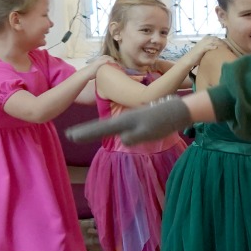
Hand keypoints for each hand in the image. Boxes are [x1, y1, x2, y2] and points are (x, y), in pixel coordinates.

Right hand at [65, 96, 189, 146]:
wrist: (180, 110)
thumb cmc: (165, 122)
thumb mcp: (147, 133)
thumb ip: (132, 138)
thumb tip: (122, 139)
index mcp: (125, 121)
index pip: (101, 129)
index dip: (85, 133)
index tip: (70, 136)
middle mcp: (126, 119)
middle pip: (102, 126)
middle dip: (87, 132)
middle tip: (71, 136)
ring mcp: (132, 119)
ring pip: (112, 126)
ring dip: (97, 130)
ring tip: (84, 135)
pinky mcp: (139, 121)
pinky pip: (122, 127)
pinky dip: (111, 130)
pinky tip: (110, 132)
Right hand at [185, 35, 223, 63]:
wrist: (188, 59)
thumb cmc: (196, 57)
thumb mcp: (203, 52)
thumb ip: (209, 50)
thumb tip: (217, 52)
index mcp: (204, 41)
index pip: (214, 38)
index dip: (220, 40)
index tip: (226, 44)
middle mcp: (203, 41)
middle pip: (214, 39)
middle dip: (222, 42)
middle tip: (228, 46)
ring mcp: (202, 45)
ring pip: (212, 41)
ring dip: (219, 43)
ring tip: (225, 47)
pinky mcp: (200, 49)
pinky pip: (207, 46)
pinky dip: (212, 46)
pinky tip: (216, 48)